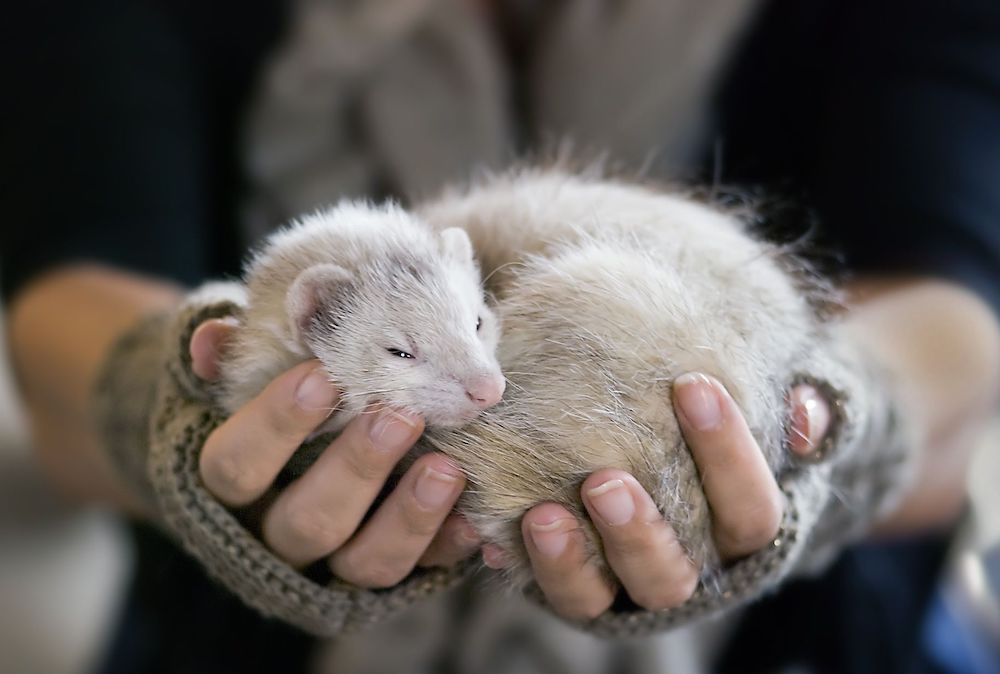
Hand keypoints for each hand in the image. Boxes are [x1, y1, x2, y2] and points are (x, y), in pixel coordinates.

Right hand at [188, 319, 481, 584]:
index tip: (324, 374)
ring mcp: (333, 562)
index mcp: (233, 487)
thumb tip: (211, 339)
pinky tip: (475, 518)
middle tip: (401, 415)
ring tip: (447, 468)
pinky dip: (448, 546)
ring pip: (363, 561)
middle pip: (306, 520)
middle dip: (356, 469)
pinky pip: (419, 572)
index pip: (235, 465)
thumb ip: (234, 359)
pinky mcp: (386, 572)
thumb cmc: (278, 408)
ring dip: (408, 518)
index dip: (276, 424)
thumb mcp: (248, 380)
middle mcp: (277, 534)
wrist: (301, 467)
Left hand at [496, 373, 830, 619]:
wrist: (680, 454)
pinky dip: (517, 564)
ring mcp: (624, 583)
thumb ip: (800, 412)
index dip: (729, 456)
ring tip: (542, 515)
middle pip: (673, 574)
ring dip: (570, 561)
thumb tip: (806, 413)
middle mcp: (686, 570)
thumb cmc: (726, 430)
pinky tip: (489, 534)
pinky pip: (545, 587)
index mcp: (739, 535)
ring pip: (601, 596)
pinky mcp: (575, 582)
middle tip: (603, 479)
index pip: (749, 513)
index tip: (693, 383)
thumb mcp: (769, 413)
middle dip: (638, 532)